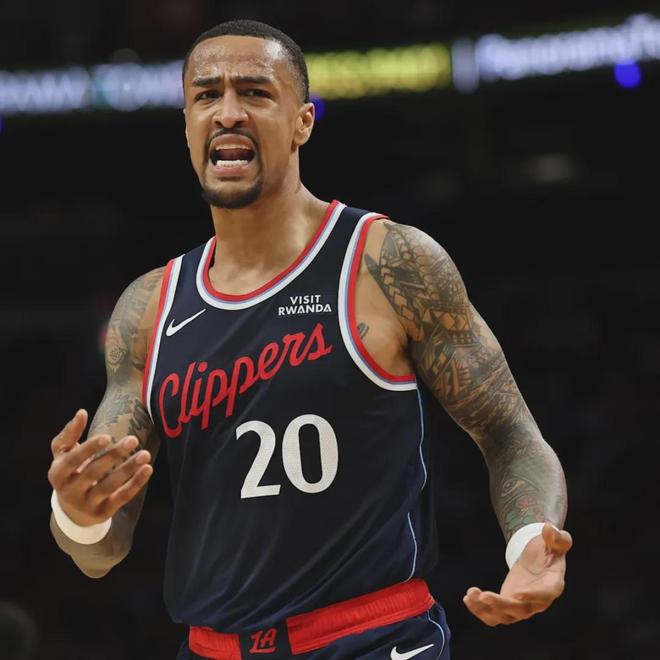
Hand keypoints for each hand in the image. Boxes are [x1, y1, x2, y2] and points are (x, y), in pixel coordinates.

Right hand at [48, 409, 152, 526]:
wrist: (71, 509)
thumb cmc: (69, 471)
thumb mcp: (63, 454)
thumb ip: (70, 433)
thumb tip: (82, 412)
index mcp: (58, 473)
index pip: (73, 460)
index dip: (90, 449)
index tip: (108, 436)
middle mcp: (70, 491)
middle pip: (94, 472)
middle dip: (114, 455)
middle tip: (133, 439)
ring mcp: (86, 504)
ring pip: (109, 486)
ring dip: (128, 469)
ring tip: (145, 454)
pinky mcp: (103, 512)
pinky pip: (122, 498)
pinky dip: (136, 484)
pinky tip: (148, 469)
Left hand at [463, 522, 572, 625]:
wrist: (538, 560)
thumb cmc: (549, 550)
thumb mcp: (555, 541)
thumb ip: (556, 537)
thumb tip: (549, 529)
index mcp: (552, 585)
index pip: (545, 594)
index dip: (533, 596)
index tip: (518, 593)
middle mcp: (537, 601)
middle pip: (520, 609)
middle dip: (501, 605)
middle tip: (483, 595)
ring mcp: (521, 606)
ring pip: (504, 616)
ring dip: (486, 609)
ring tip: (470, 595)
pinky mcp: (507, 606)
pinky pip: (494, 614)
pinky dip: (480, 610)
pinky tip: (468, 598)